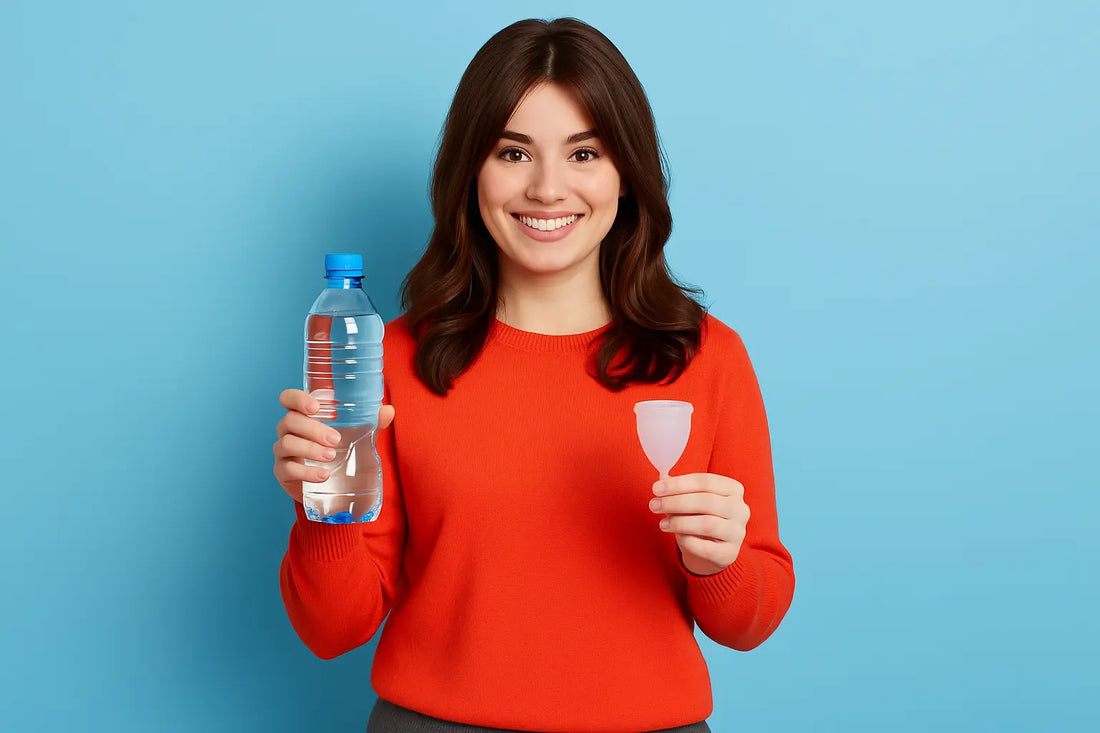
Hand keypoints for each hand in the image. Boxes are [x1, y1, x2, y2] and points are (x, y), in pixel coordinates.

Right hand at [272, 389, 395, 503]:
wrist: (332, 487)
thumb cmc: (339, 452)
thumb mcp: (355, 437)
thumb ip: (370, 424)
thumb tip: (388, 410)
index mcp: (303, 416)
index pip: (289, 399)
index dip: (297, 399)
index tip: (315, 407)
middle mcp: (288, 430)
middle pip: (289, 421)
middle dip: (313, 429)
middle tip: (336, 440)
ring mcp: (282, 452)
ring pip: (286, 443)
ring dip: (309, 449)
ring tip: (331, 457)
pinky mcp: (282, 473)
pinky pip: (287, 469)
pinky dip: (306, 472)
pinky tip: (323, 475)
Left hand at [649, 473, 749, 575]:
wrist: (713, 550)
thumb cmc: (701, 517)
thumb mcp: (691, 500)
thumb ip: (679, 490)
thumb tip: (662, 479)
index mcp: (733, 489)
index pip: (705, 481)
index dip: (679, 484)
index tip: (656, 489)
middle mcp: (741, 509)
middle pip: (706, 501)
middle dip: (675, 502)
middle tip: (653, 505)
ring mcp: (738, 532)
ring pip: (707, 524)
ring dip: (679, 522)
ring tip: (662, 523)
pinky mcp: (730, 553)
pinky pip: (706, 547)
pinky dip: (688, 541)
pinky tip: (677, 536)